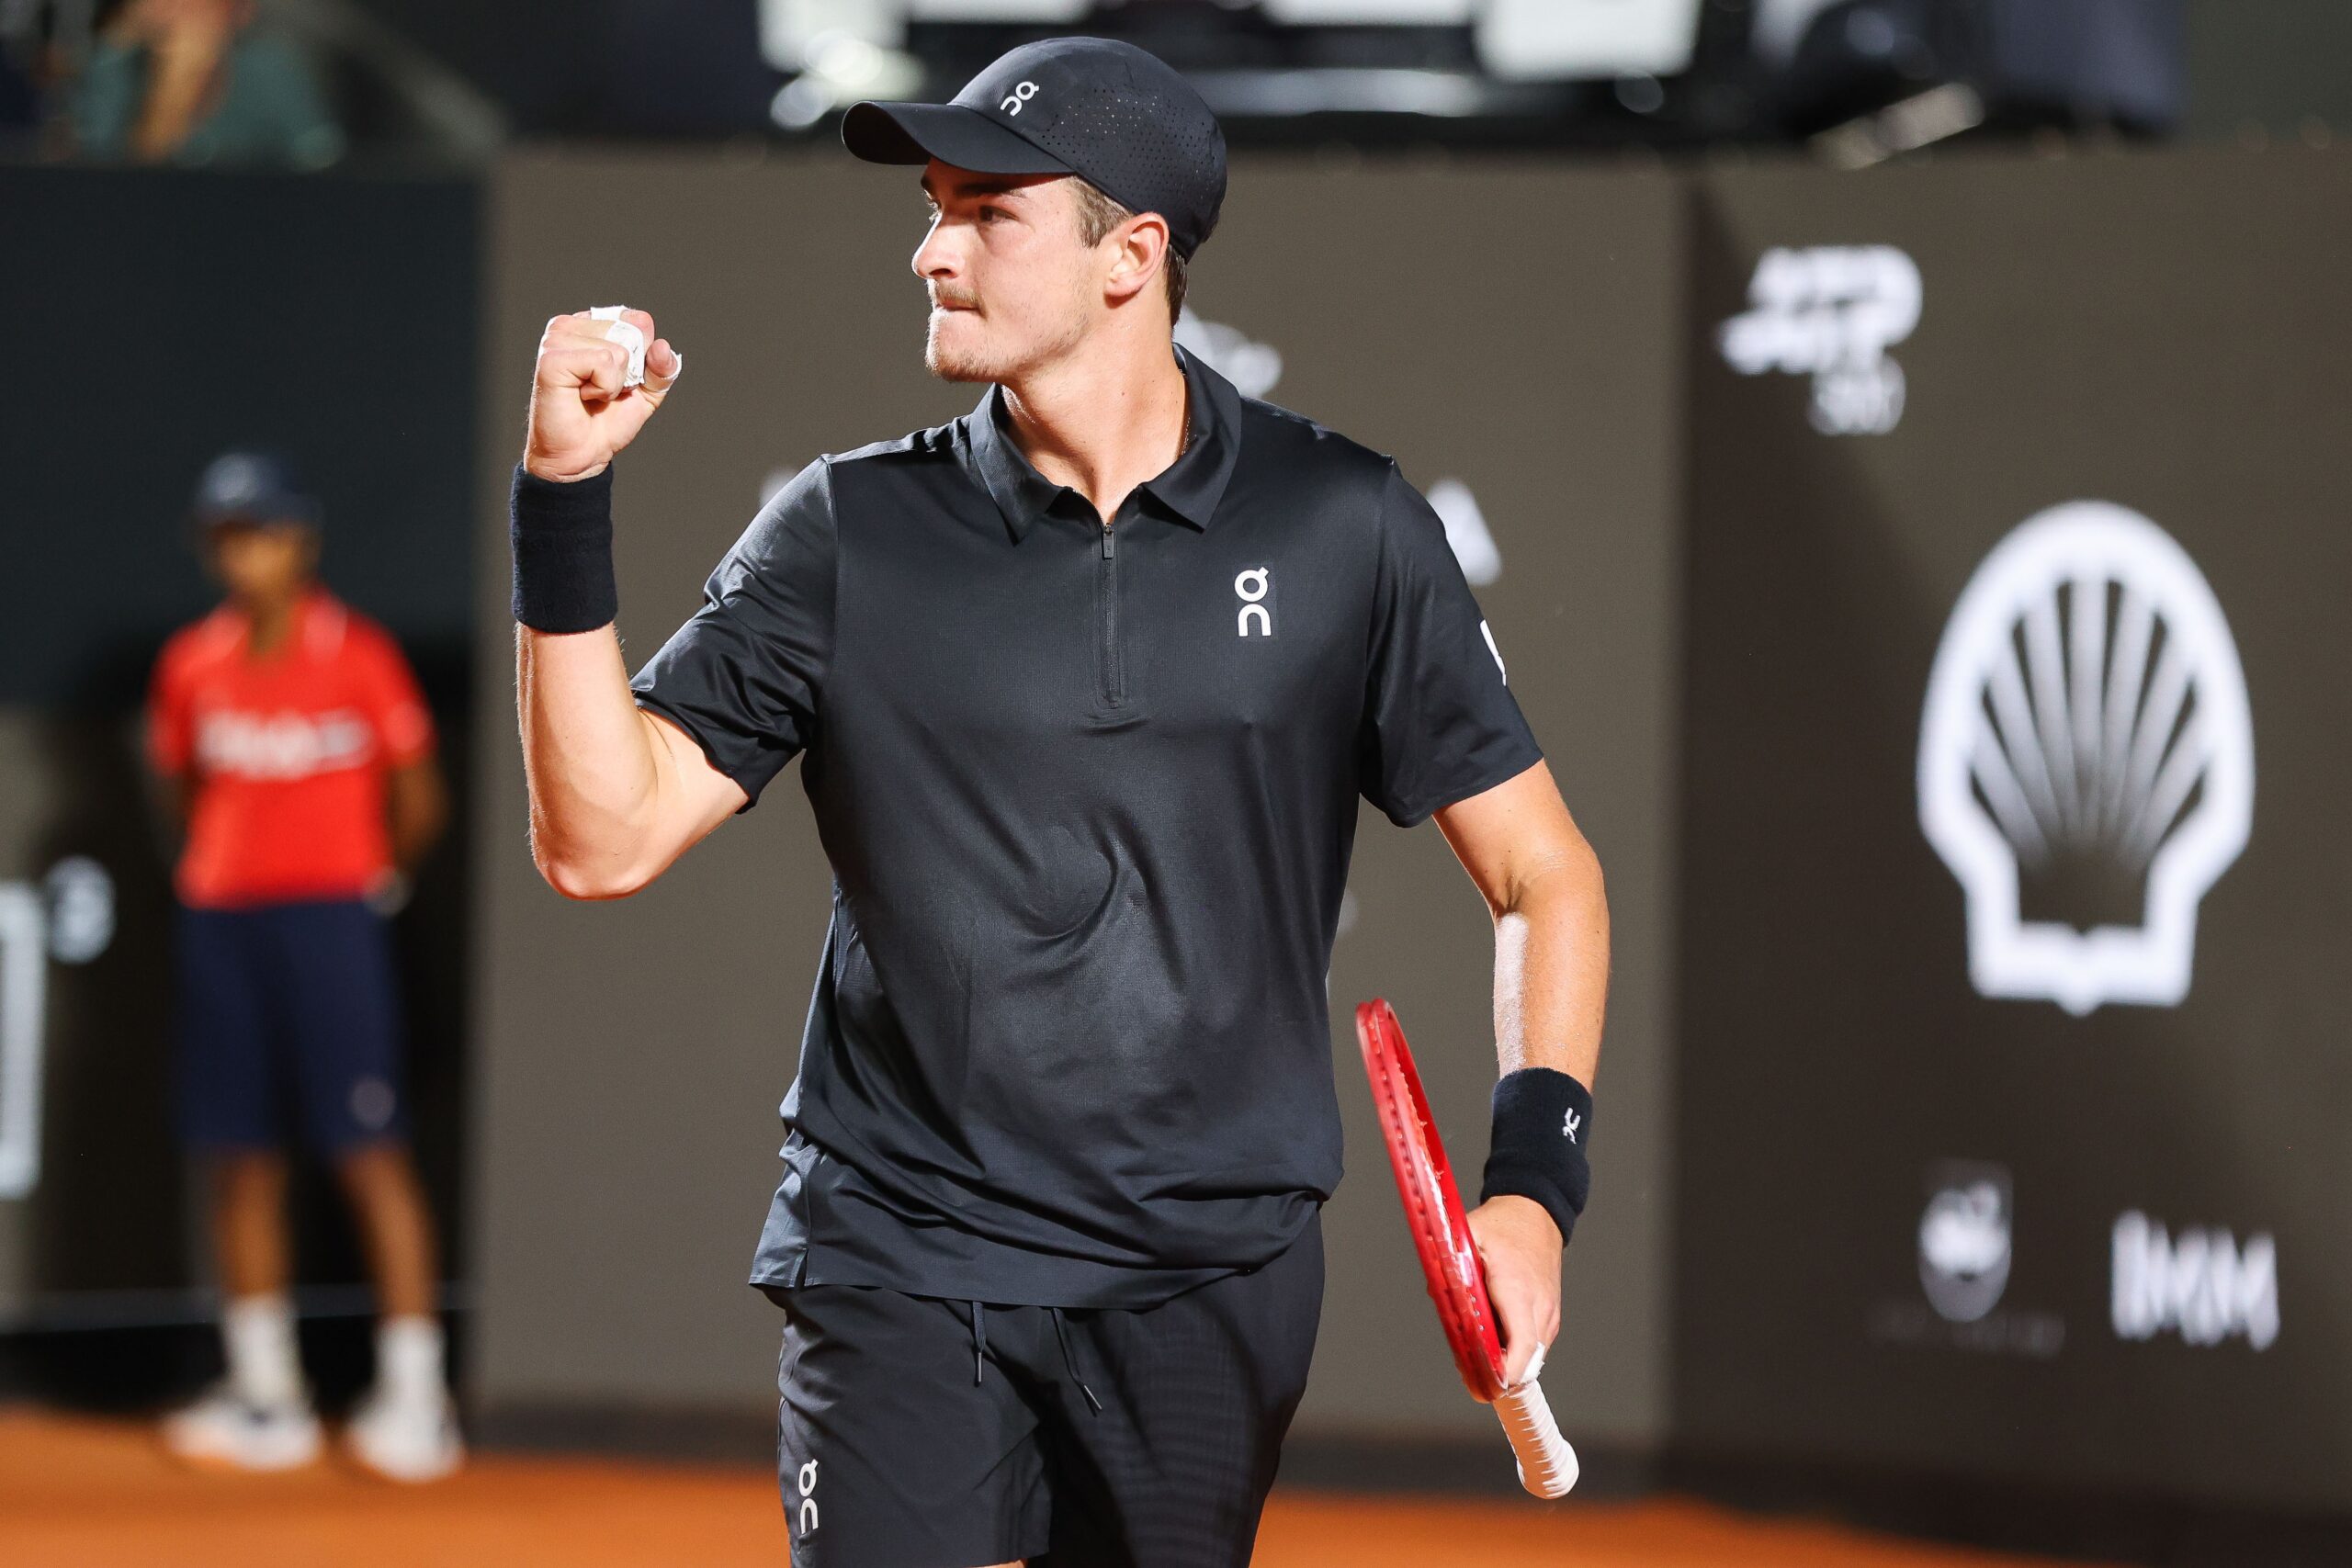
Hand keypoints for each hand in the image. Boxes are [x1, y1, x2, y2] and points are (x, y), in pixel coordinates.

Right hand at [523, 308, 682, 482]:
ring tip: (590, 394)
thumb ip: (662, 368)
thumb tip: (662, 347)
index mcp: (591, 325)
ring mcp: (556, 339)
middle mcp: (570, 326)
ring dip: (613, 383)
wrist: (582, 454)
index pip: (639, 321)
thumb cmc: (607, 421)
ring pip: (618, 350)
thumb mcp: (647, 392)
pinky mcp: (552, 358)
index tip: (621, 379)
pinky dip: (602, 387)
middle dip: (629, 372)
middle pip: (631, 332)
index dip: (643, 356)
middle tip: (602, 390)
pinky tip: (581, 395)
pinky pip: (602, 362)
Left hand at [1467, 1194, 1561, 1388]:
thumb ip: (1449, 1264)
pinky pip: (1534, 1345)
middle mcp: (1540, 1307)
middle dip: (1497, 1374)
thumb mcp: (1468, 1234)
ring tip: (1478, 1356)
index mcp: (1518, 1290)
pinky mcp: (1550, 1315)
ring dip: (1506, 1363)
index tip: (1482, 1384)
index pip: (1521, 1347)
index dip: (1503, 1373)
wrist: (1536, 1213)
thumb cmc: (1503, 1225)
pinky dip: (1515, 1351)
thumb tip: (1435, 1292)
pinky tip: (1493, 1340)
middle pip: (1526, 1362)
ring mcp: (1549, 1314)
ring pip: (1531, 1358)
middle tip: (1469, 1374)